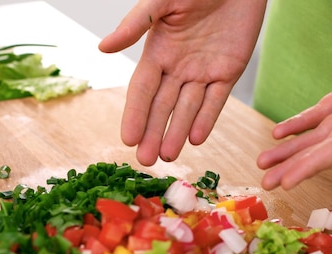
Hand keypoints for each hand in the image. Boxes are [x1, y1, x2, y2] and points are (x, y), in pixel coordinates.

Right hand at [100, 0, 266, 164]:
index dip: (135, 115)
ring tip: (168, 155)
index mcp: (158, 51)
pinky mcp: (229, 71)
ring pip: (188, 108)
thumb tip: (103, 48)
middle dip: (153, 133)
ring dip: (177, 132)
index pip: (142, 90)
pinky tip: (195, 138)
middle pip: (163, 106)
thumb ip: (135, 23)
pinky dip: (206, 118)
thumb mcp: (162, 0)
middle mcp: (178, 67)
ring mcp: (203, 71)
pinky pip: (216, 100)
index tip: (126, 139)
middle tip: (145, 160)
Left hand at [257, 0, 331, 189]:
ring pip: (321, 133)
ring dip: (293, 148)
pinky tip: (279, 133)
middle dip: (297, 164)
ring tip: (265, 162)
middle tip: (267, 181)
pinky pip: (320, 113)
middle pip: (330, 146)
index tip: (289, 180)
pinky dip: (299, 124)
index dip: (316, 164)